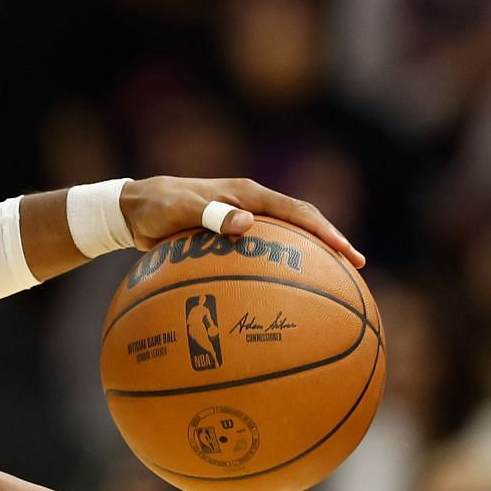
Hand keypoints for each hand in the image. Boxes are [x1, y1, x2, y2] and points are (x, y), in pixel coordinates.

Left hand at [120, 176, 363, 268]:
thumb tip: (246, 223)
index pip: (297, 211)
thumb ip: (209, 213)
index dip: (326, 232)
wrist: (133, 209)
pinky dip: (276, 271)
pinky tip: (281, 297)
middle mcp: (251, 205)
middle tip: (357, 270)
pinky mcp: (230, 237)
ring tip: (334, 287)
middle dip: (330, 245)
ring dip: (309, 259)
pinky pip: (261, 256)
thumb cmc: (156, 207)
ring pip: (285, 241)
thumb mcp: (179, 209)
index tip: (349, 254)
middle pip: (301, 225)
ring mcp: (242, 221)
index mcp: (247, 194)